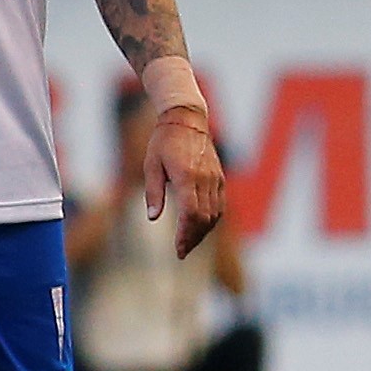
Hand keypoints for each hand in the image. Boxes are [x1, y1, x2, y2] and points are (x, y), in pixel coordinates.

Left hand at [145, 106, 226, 257]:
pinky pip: (220, 205)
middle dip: (193, 238)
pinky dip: (211, 220)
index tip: (178, 249)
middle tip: (182, 252)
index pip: (190, 214)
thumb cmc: (164, 141)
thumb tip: (153, 217)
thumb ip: (153, 192)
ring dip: (203, 232)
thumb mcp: (151, 165)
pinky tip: (200, 227)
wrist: (186, 119)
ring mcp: (215, 178)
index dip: (185, 235)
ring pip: (215, 214)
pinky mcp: (219, 177)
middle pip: (204, 218)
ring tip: (189, 242)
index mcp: (187, 176)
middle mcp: (205, 178)